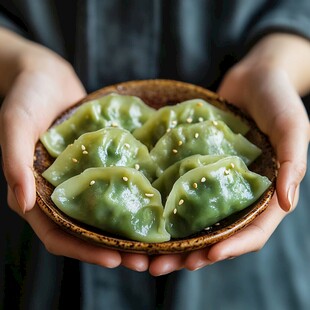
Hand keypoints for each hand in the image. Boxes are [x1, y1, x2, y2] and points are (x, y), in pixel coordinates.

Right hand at [0, 30, 149, 271]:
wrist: (48, 75)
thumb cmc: (26, 96)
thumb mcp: (15, 123)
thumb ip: (14, 161)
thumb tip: (22, 202)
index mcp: (38, 194)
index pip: (58, 235)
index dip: (84, 251)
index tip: (115, 259)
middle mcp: (61, 193)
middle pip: (88, 231)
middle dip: (115, 247)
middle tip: (146, 259)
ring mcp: (82, 179)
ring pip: (105, 212)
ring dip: (129, 229)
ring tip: (157, 239)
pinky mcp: (98, 164)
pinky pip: (116, 184)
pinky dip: (132, 197)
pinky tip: (156, 201)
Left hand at [148, 33, 309, 275]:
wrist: (253, 77)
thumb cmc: (277, 99)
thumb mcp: (292, 127)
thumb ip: (292, 163)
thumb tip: (286, 202)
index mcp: (267, 192)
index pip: (254, 230)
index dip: (233, 247)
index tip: (208, 256)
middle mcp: (241, 194)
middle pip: (218, 234)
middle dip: (193, 254)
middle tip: (160, 267)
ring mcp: (218, 182)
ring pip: (196, 219)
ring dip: (174, 240)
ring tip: (146, 254)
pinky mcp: (199, 167)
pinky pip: (183, 192)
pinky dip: (167, 208)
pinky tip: (145, 216)